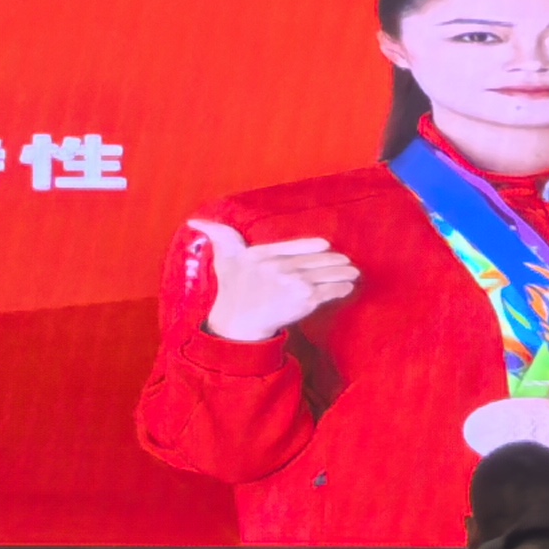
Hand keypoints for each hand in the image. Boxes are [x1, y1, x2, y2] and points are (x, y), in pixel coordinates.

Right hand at [190, 219, 361, 345]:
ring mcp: (296, 283)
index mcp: (265, 253)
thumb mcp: (224, 259)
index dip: (315, 246)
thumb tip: (195, 222)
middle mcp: (282, 265)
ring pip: (327, 273)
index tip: (327, 246)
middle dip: (335, 261)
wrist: (238, 325)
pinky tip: (347, 286)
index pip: (297, 245)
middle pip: (317, 259)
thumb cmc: (231, 292)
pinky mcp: (305, 300)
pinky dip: (341, 288)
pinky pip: (329, 291)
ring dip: (343, 273)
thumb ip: (218, 235)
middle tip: (348, 262)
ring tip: (353, 272)